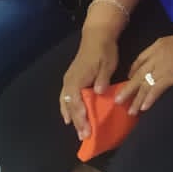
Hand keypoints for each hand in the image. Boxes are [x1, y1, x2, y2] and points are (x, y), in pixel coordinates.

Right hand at [58, 24, 121, 138]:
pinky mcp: (71, 79)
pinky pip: (66, 97)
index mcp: (77, 79)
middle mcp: (69, 81)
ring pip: (65, 102)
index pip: (76, 102)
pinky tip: (71, 116)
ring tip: (78, 130)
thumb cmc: (104, 50)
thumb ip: (102, 79)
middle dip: (76, 121)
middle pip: (69, 105)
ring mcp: (68, 80)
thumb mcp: (107, 64)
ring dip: (71, 116)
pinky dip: (68, 108)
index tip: (86, 130)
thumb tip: (98, 92)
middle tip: (83, 136)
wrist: (97, 35)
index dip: (81, 117)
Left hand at [117, 30, 172, 114]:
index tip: (129, 80)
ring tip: (130, 111)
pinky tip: (144, 108)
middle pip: (138, 75)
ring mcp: (162, 67)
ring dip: (137, 99)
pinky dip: (150, 98)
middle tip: (118, 100)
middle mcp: (155, 57)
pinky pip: (156, 89)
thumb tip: (161, 57)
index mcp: (156, 46)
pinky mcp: (171, 76)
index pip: (139, 60)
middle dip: (128, 89)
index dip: (132, 71)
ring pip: (145, 85)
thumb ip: (165, 49)